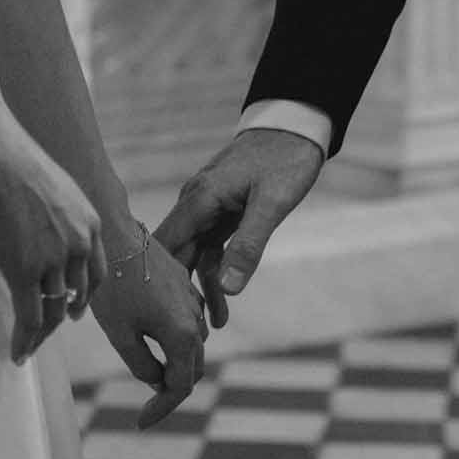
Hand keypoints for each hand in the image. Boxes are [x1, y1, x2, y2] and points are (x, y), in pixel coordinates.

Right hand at [0, 110, 106, 363]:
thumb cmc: (16, 160)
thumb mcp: (56, 186)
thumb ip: (61, 213)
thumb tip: (46, 223)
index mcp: (90, 225)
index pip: (96, 273)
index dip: (85, 295)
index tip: (74, 308)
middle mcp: (78, 247)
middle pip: (77, 296)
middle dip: (64, 316)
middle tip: (49, 330)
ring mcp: (52, 262)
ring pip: (52, 311)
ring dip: (41, 334)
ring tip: (29, 346)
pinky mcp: (24, 272)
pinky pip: (28, 317)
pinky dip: (24, 340)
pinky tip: (17, 353)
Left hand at [90, 223, 208, 428]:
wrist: (114, 235)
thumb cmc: (113, 286)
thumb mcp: (122, 335)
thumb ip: (142, 365)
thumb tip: (155, 381)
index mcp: (182, 335)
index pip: (179, 386)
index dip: (161, 408)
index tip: (141, 423)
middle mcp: (195, 319)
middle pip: (191, 368)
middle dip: (171, 390)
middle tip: (147, 408)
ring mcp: (192, 300)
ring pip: (190, 345)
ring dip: (173, 365)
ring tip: (149, 376)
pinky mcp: (183, 286)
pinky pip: (185, 322)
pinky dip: (173, 342)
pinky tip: (151, 341)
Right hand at [155, 129, 323, 327]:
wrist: (297, 126)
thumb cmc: (285, 159)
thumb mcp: (272, 204)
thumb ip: (250, 245)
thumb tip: (229, 289)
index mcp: (199, 201)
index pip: (165, 248)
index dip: (161, 282)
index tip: (165, 316)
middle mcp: (195, 204)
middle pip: (174, 255)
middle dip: (178, 293)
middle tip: (187, 333)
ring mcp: (206, 208)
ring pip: (193, 255)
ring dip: (201, 287)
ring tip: (213, 327)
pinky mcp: (221, 211)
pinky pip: (210, 248)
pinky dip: (215, 273)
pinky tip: (224, 301)